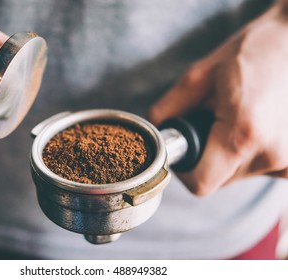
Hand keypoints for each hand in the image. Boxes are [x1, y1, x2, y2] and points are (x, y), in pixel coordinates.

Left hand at [148, 1, 287, 194]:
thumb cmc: (249, 52)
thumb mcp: (199, 75)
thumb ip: (169, 108)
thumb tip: (155, 133)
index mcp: (242, 135)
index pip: (200, 184)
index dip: (183, 170)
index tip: (182, 148)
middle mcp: (269, 155)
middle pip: (217, 180)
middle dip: (205, 157)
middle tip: (210, 122)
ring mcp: (287, 161)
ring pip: (236, 175)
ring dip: (226, 154)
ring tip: (234, 118)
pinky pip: (257, 168)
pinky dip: (246, 153)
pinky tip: (250, 125)